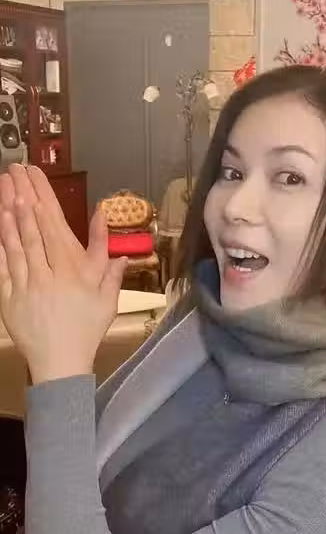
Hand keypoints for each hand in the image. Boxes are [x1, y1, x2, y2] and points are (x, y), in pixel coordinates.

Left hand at [0, 164, 126, 383]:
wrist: (61, 362)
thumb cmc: (87, 327)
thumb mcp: (107, 294)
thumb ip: (106, 256)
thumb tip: (104, 221)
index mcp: (73, 268)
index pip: (54, 224)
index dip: (43, 197)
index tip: (34, 177)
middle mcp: (48, 271)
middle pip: (33, 226)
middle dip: (23, 195)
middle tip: (15, 171)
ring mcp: (26, 283)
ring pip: (16, 241)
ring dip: (9, 213)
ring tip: (5, 188)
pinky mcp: (10, 297)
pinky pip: (4, 265)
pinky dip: (1, 243)